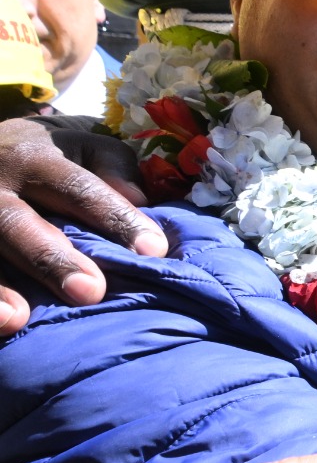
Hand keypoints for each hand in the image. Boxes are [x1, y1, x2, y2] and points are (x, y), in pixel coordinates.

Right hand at [0, 118, 164, 331]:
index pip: (78, 189)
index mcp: (34, 157)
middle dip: (51, 259)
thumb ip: (113, 168)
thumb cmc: (51, 154)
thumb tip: (141, 201)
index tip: (152, 251)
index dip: (114, 218)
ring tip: (18, 318)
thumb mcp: (82, 144)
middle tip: (90, 292)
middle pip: (17, 223)